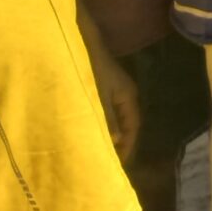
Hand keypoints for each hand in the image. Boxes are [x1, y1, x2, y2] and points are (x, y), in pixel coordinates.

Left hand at [87, 43, 139, 160]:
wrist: (79, 43)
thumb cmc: (90, 70)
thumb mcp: (98, 97)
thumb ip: (106, 120)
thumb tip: (114, 142)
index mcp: (128, 97)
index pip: (132, 128)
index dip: (127, 147)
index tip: (117, 167)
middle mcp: (124, 95)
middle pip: (124, 124)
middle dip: (117, 143)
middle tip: (107, 163)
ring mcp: (112, 91)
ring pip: (113, 118)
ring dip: (107, 134)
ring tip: (97, 151)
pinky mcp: (100, 88)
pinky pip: (103, 112)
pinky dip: (98, 124)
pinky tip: (88, 131)